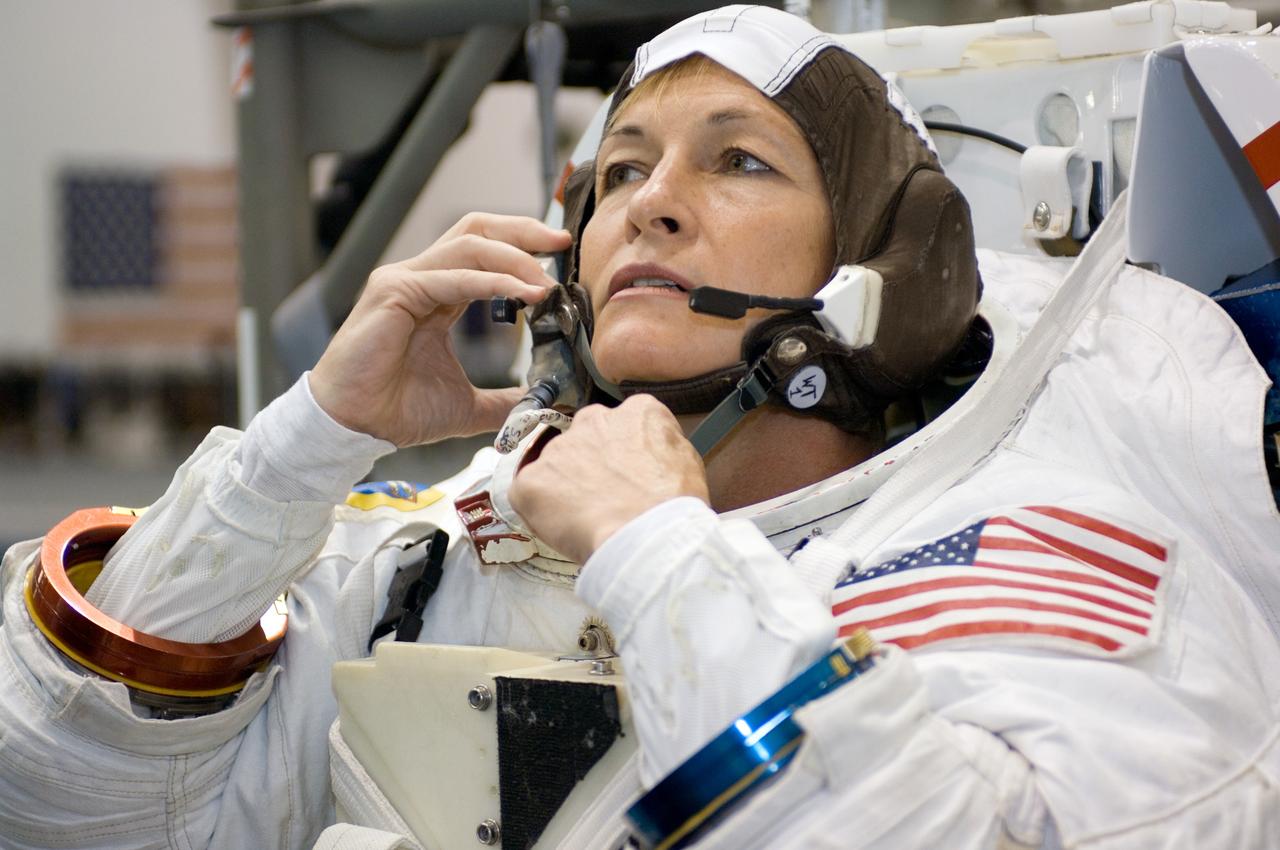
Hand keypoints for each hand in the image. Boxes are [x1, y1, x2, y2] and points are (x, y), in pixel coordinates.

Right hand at [310, 214, 571, 445]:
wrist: (353, 427)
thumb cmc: (396, 410)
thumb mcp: (466, 405)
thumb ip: (502, 399)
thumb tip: (539, 403)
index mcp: (436, 294)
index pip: (483, 249)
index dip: (522, 245)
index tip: (561, 254)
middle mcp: (420, 277)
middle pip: (477, 230)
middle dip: (523, 231)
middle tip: (563, 243)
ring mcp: (403, 280)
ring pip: (468, 246)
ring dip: (514, 258)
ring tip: (547, 281)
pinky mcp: (393, 293)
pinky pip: (452, 278)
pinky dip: (492, 283)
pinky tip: (525, 294)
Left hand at [509, 395, 709, 563]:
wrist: (646, 537)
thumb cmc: (672, 507)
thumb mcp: (687, 462)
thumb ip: (660, 444)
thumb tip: (648, 450)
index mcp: (636, 412)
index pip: (624, 425)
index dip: (624, 455)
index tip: (627, 477)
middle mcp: (593, 420)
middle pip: (585, 439)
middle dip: (590, 465)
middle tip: (604, 499)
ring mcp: (558, 448)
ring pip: (556, 466)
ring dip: (565, 488)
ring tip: (587, 520)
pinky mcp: (532, 480)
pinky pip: (529, 494)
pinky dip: (541, 511)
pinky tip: (564, 527)